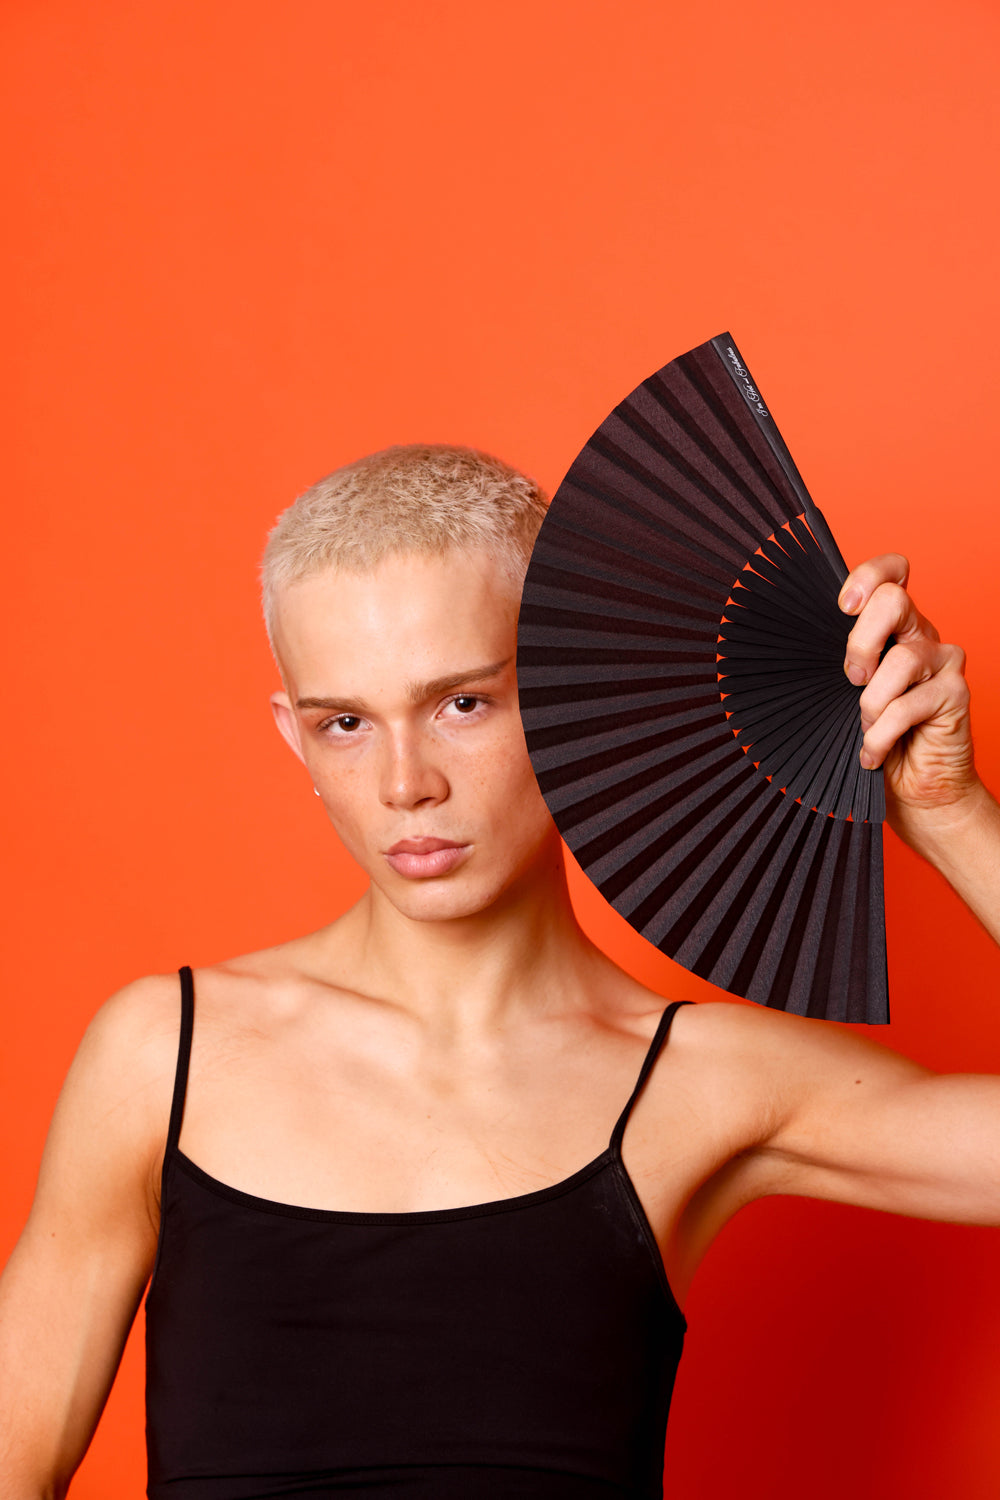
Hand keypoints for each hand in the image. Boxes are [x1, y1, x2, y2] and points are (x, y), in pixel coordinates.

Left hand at [838, 552, 979, 849]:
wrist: (915, 789)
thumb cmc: (871, 737)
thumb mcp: (840, 695)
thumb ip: (832, 665)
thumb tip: (777, 649)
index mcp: (893, 627)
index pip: (891, 572)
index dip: (868, 575)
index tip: (843, 608)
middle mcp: (920, 635)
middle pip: (894, 599)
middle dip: (860, 641)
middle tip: (851, 679)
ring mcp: (942, 662)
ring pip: (900, 659)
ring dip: (870, 704)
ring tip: (864, 728)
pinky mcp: (955, 694)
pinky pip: (908, 704)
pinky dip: (881, 735)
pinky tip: (873, 753)